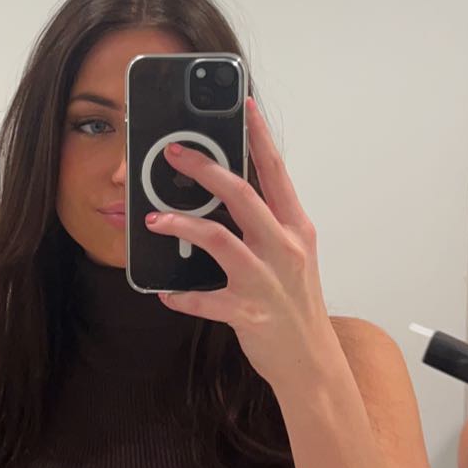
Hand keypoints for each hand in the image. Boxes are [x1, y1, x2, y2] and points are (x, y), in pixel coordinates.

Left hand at [144, 98, 334, 397]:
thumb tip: (227, 192)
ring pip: (219, 240)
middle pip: (242, 195)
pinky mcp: (248, 313)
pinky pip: (205, 299)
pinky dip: (181, 295)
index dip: (258, 135)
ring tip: (154, 219)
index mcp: (295, 227)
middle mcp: (283, 247)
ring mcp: (266, 280)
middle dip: (205, 169)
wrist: (312, 362)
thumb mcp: (291, 254)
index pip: (275, 170)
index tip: (243, 104)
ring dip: (182, 225)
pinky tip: (166, 292)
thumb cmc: (296, 304)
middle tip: (174, 154)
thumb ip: (265, 223)